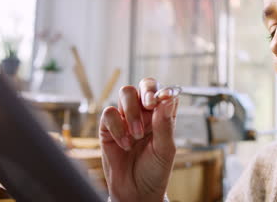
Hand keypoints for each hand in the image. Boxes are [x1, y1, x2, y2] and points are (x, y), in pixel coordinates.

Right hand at [99, 78, 178, 201]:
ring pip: (126, 93)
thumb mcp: (165, 149)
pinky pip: (109, 113)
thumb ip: (165, 124)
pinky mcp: (109, 128)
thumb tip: (168, 98)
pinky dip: (117, 127)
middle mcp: (145, 113)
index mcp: (163, 115)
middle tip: (149, 105)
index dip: (163, 90)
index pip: (164, 92)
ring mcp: (126, 118)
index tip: (162, 99)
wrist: (136, 192)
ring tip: (137, 135)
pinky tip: (125, 144)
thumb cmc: (155, 170)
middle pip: (144, 85)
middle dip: (146, 91)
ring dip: (132, 112)